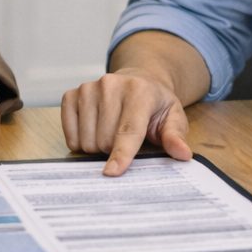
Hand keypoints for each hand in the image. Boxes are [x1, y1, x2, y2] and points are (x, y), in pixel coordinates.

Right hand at [61, 68, 191, 175]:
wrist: (138, 79)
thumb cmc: (155, 104)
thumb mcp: (173, 117)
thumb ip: (175, 136)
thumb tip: (183, 154)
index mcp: (139, 91)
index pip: (128, 129)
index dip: (121, 153)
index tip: (112, 172)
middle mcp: (110, 85)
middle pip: (105, 140)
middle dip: (114, 150)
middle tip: (125, 139)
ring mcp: (88, 88)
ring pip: (86, 139)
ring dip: (97, 146)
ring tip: (111, 132)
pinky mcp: (71, 94)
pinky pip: (69, 133)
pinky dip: (80, 140)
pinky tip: (93, 129)